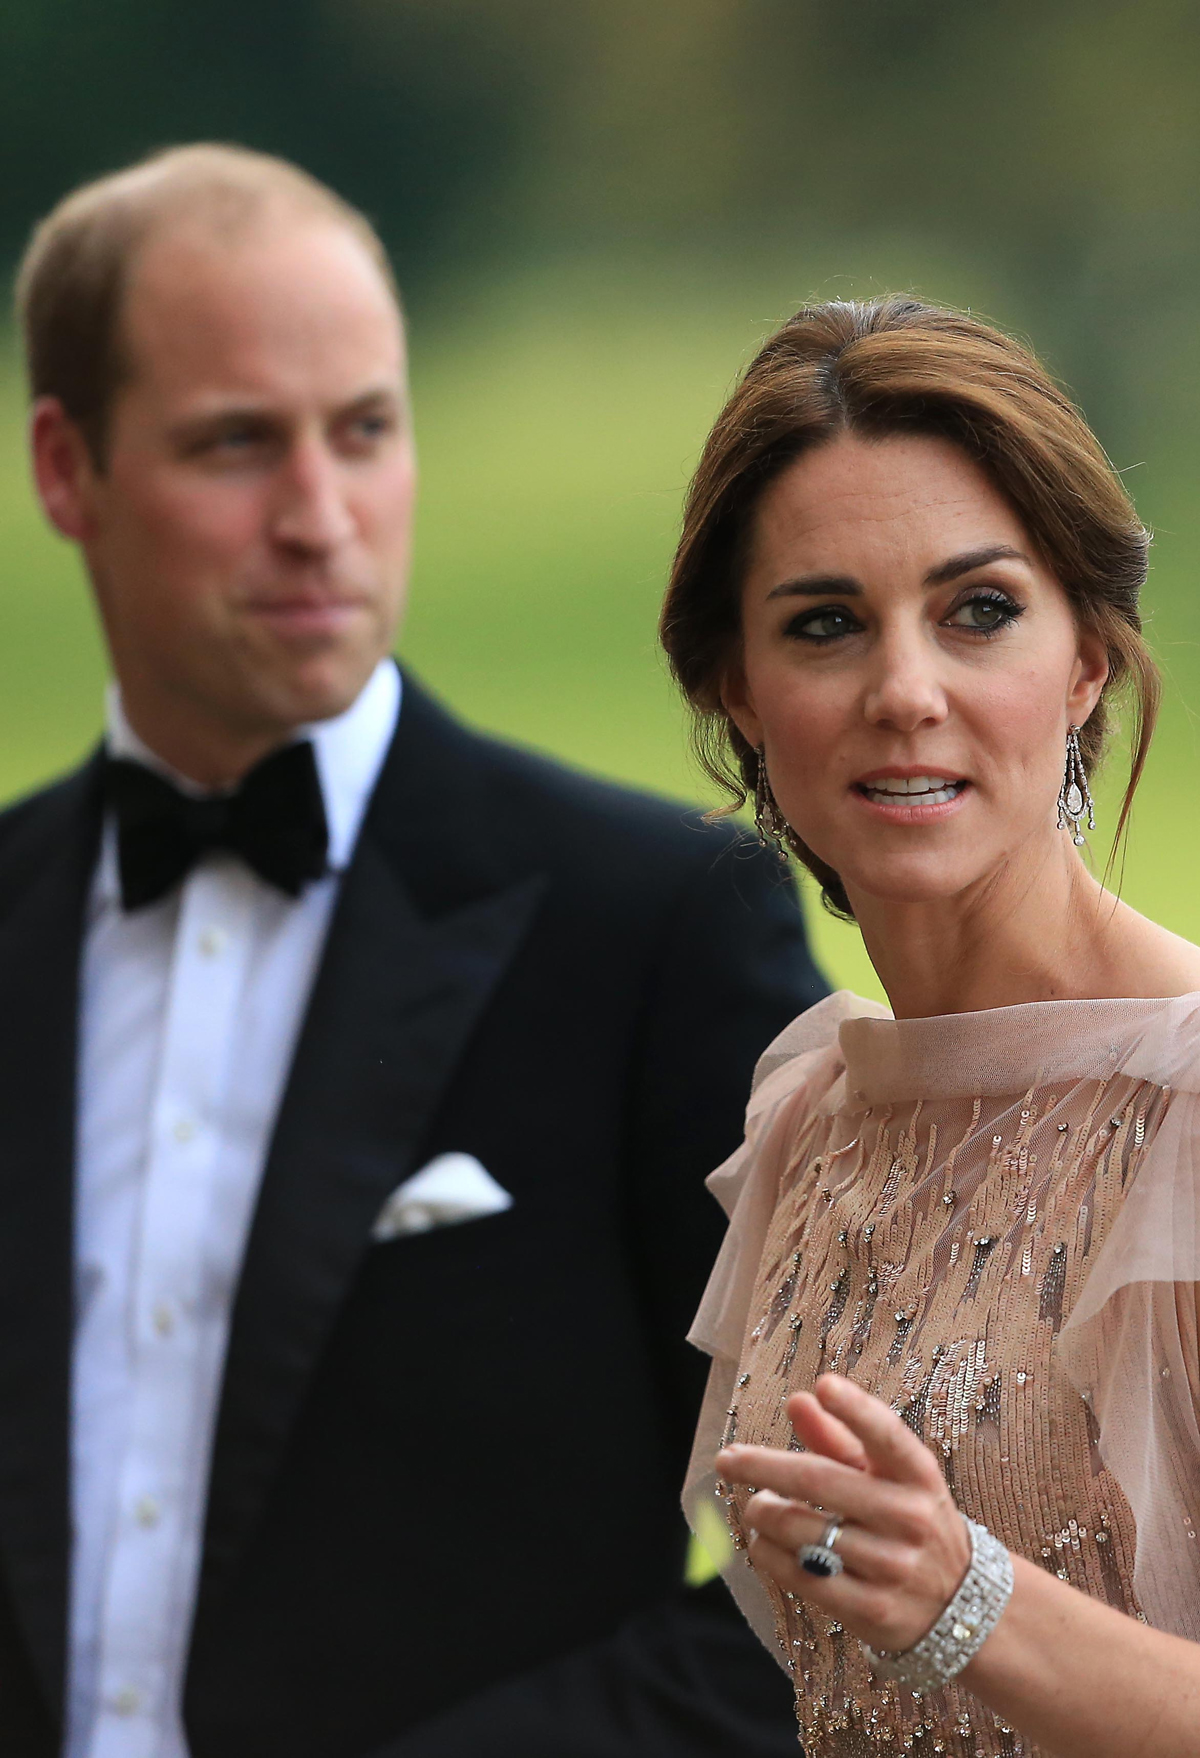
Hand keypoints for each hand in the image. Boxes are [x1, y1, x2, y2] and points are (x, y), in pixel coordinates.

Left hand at [717, 1373, 972, 1654]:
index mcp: (918, 1475)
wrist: (958, 1605)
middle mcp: (909, 1518)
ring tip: (757, 1508)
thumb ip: (841, 1438)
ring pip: (799, 1530)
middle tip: (727, 1460)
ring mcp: (893, 1567)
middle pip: (819, 1481)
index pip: (887, 1435)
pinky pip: (800, 1576)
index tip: (824, 1385)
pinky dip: (769, 1554)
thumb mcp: (889, 1477)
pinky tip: (764, 1543)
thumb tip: (799, 1401)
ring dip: (762, 1514)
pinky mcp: (872, 1611)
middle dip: (761, 1466)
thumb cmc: (908, 1520)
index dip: (856, 1409)